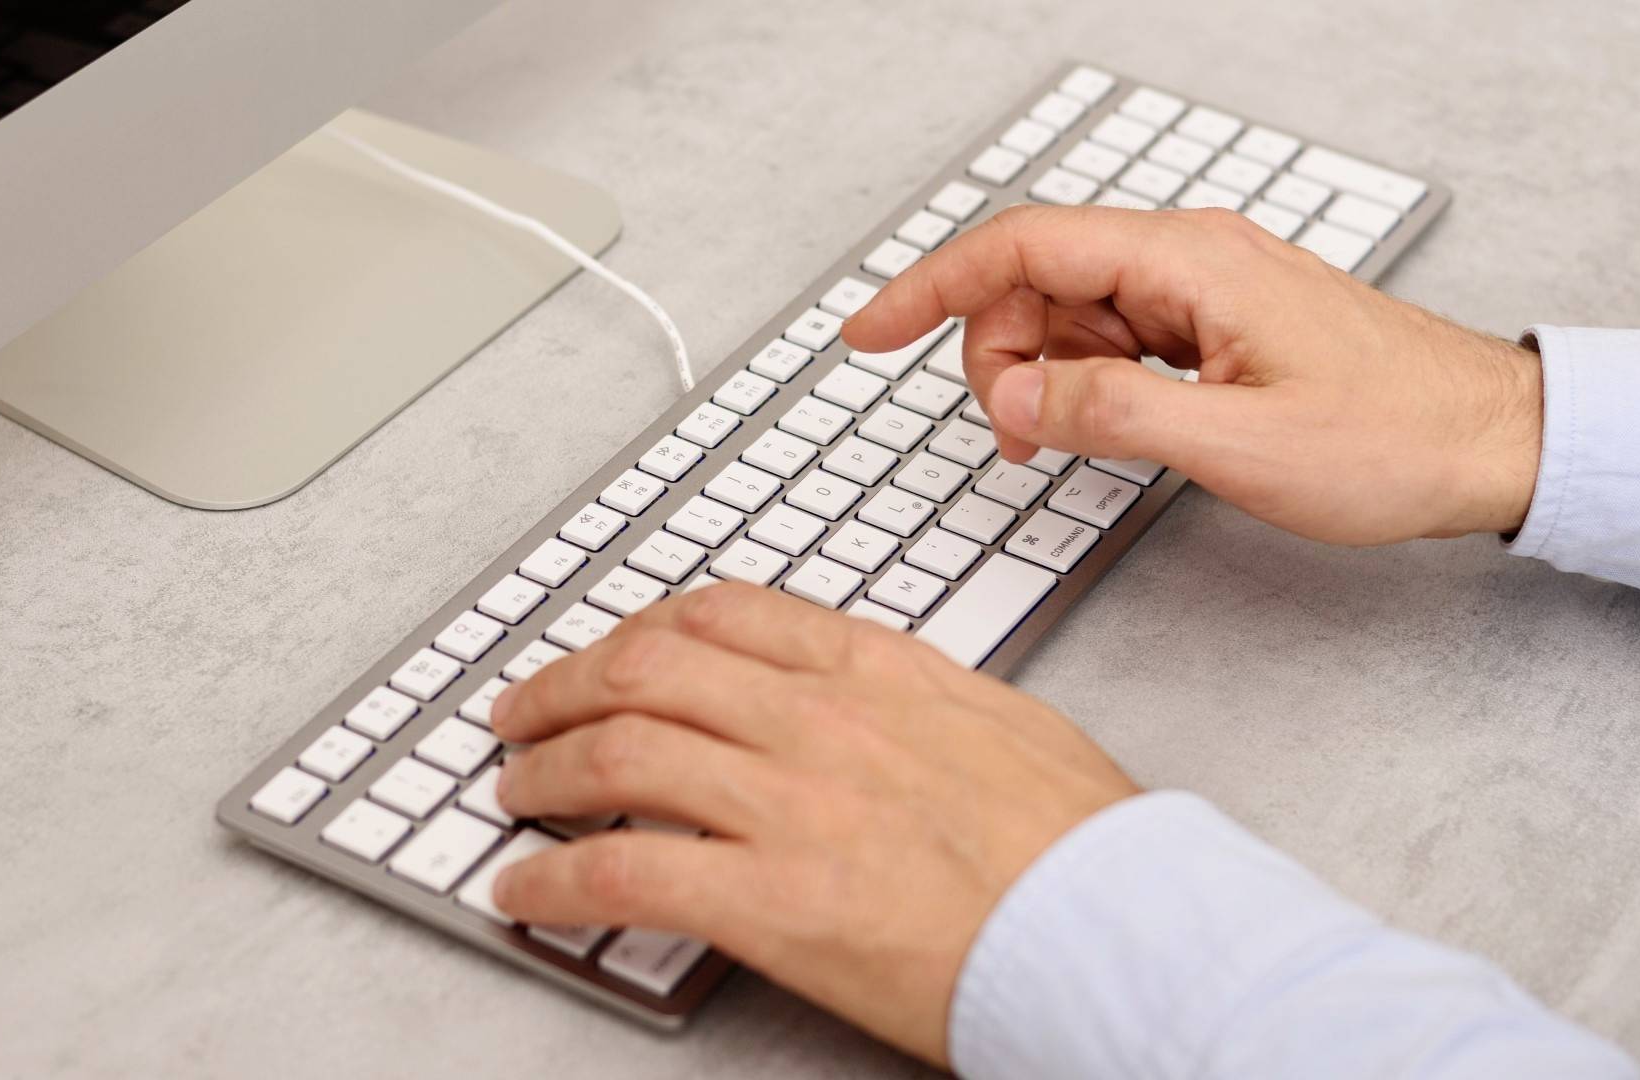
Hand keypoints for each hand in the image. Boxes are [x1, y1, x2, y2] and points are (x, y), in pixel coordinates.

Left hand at [488, 583, 1137, 1065]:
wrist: (1124, 930)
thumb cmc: (1083, 844)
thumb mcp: (997, 721)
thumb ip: (908, 697)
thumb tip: (857, 699)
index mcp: (876, 671)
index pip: (725, 613)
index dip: (640, 627)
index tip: (611, 648)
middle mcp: (819, 720)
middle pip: (646, 670)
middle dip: (562, 686)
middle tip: (524, 711)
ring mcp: (791, 804)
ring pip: (618, 752)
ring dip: (543, 771)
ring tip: (515, 792)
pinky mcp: (771, 901)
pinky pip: (622, 870)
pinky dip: (551, 878)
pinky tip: (524, 889)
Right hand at [842, 205, 1543, 544]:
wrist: (1489, 443)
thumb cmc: (1393, 437)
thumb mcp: (1237, 442)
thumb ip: (1112, 413)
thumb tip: (1015, 394)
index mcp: (1187, 263)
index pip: (1023, 249)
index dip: (930, 289)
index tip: (867, 332)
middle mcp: (1186, 261)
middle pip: (1035, 282)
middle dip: (994, 356)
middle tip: (1014, 438)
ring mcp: (1198, 292)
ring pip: (1067, 315)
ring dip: (1037, 378)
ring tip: (1054, 446)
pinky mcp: (1210, 327)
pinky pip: (1111, 340)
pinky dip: (1079, 383)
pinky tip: (1088, 428)